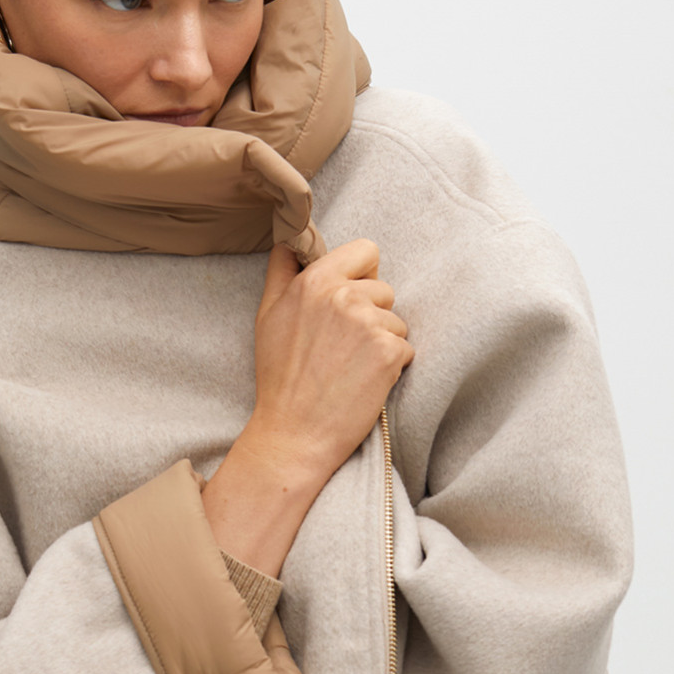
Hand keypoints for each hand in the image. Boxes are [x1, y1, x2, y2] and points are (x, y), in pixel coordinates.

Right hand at [245, 239, 413, 483]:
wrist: (294, 433)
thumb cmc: (280, 376)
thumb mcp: (267, 315)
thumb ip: (282, 271)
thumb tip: (291, 240)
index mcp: (314, 281)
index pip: (366, 250)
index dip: (363, 274)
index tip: (349, 299)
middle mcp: (343, 296)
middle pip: (384, 288)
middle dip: (372, 313)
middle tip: (342, 347)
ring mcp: (369, 324)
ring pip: (397, 320)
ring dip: (382, 343)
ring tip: (350, 368)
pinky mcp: (389, 353)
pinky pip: (405, 348)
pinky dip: (391, 367)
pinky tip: (364, 383)